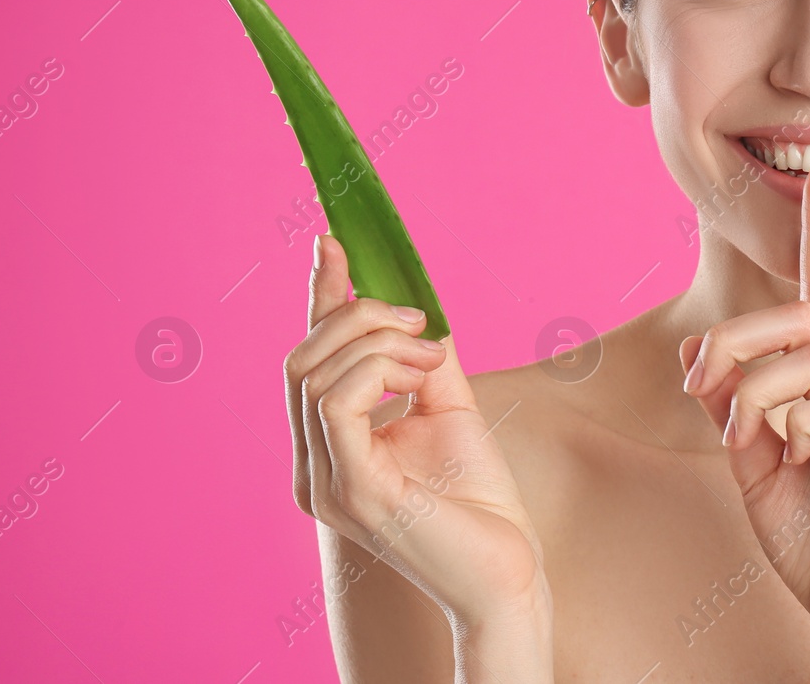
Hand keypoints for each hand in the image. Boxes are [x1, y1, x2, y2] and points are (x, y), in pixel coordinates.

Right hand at [285, 234, 552, 673]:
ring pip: (316, 371)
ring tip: (433, 357)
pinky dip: (381, 369)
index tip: (331, 238)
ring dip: (381, 340)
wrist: (507, 571)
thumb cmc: (481, 503)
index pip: (309, 361)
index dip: (318, 295)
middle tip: (422, 322)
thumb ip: (422, 361)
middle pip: (301, 357)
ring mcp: (324, 483)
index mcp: (329, 449)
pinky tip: (422, 376)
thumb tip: (414, 310)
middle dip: (359, 314)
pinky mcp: (351, 491)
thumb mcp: (449, 408)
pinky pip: (337, 400)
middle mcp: (313, 467)